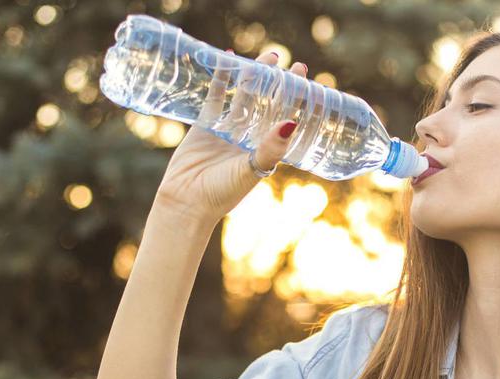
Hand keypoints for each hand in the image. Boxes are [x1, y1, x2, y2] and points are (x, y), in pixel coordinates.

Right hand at [153, 50, 307, 222]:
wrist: (187, 202)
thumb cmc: (222, 192)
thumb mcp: (251, 169)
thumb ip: (271, 147)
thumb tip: (292, 121)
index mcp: (266, 150)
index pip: (287, 119)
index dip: (298, 102)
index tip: (312, 83)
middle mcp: (249, 138)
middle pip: (269, 104)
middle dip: (281, 84)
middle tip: (294, 63)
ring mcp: (227, 130)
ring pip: (244, 97)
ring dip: (255, 76)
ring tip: (268, 56)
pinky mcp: (204, 125)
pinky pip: (215, 97)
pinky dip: (220, 78)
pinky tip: (227, 58)